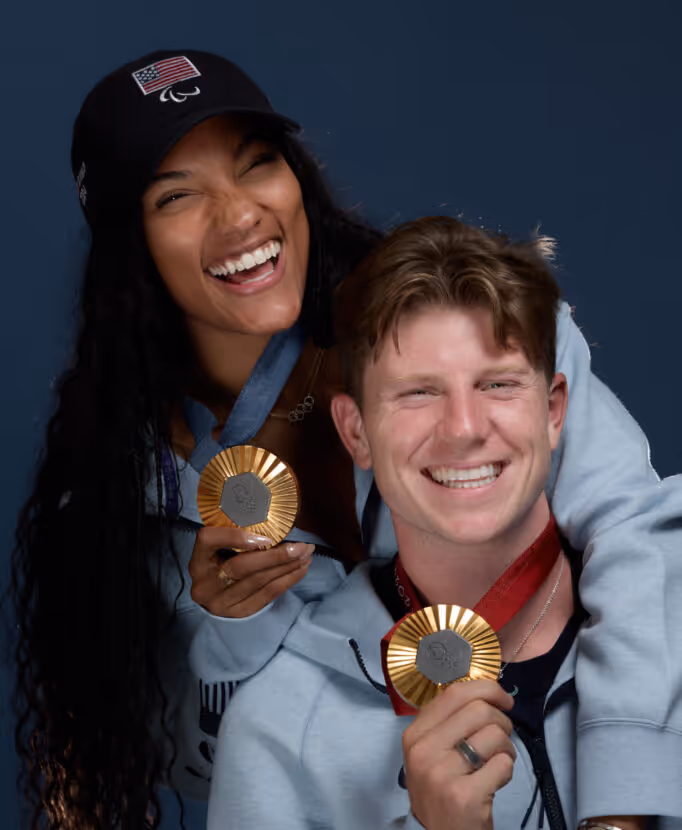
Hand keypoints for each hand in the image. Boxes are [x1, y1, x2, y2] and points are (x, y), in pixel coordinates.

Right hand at [188, 526, 313, 617]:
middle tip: (301, 545)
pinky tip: (301, 568)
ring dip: (288, 566)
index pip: (208, 541)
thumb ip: (232, 536)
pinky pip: (268, 595)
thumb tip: (270, 518)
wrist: (211, 601)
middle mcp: (206, 584)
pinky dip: (288, 580)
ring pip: (259, 582)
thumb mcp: (215, 551)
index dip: (234, 537)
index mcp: (197, 562)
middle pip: (242, 567)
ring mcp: (222, 602)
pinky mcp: (239, 612)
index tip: (263, 536)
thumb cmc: (217, 565)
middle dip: (276, 555)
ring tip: (306, 554)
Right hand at [402, 680, 515, 829]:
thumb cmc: (441, 790)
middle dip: (502, 721)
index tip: (503, 699)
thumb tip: (486, 692)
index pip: (455, 693)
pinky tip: (494, 781)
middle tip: (501, 739)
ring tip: (496, 763)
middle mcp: (424, 751)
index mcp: (415, 734)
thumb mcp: (432, 752)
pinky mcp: (464, 796)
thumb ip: (450, 722)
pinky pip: (503, 765)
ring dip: (506, 748)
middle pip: (479, 710)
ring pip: (494, 735)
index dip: (486, 689)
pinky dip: (507, 770)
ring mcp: (442, 774)